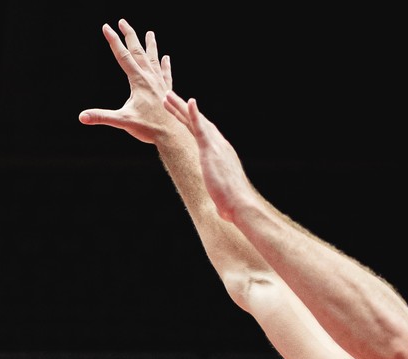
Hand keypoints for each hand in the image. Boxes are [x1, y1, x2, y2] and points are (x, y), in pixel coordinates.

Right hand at [78, 19, 178, 144]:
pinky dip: (165, 65)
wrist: (172, 135)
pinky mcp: (167, 91)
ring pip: (154, 59)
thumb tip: (82, 117)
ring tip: (150, 33)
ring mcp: (159, 83)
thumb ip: (102, 117)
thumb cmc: (148, 128)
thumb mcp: (122, 121)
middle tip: (122, 22)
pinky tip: (166, 58)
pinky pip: (165, 73)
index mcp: (138, 80)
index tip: (106, 27)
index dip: (113, 40)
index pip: (122, 56)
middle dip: (129, 35)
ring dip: (150, 45)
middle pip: (138, 51)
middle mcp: (150, 77)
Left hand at [163, 92, 254, 223]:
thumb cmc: (234, 206)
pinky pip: (201, 128)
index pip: (204, 135)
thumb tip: (224, 212)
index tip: (183, 115)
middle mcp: (220, 146)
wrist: (240, 205)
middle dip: (183, 111)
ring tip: (167, 96)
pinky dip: (194, 114)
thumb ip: (222, 199)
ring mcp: (216, 146)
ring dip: (181, 107)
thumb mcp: (225, 199)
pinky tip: (188, 101)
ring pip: (195, 121)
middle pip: (198, 123)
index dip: (192, 123)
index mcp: (222, 155)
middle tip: (169, 99)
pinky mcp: (211, 150)